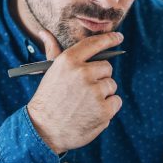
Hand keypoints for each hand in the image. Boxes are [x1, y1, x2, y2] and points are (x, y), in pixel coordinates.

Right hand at [27, 29, 122, 153]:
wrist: (44, 131)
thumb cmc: (47, 100)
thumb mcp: (49, 72)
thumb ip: (52, 50)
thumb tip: (43, 31)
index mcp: (68, 61)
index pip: (95, 44)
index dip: (109, 39)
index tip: (118, 37)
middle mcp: (82, 73)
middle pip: (107, 68)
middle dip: (100, 78)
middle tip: (85, 90)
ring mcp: (94, 92)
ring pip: (111, 85)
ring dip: (103, 94)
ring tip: (86, 103)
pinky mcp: (103, 110)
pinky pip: (116, 101)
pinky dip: (108, 108)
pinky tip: (93, 112)